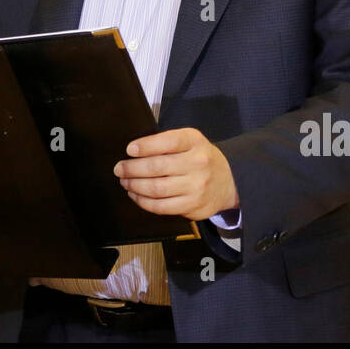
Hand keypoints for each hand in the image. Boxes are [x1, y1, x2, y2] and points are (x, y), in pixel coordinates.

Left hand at [114, 127, 237, 220]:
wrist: (230, 181)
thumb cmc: (201, 158)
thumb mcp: (190, 141)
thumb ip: (167, 142)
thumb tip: (134, 150)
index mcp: (194, 142)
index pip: (168, 141)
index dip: (145, 145)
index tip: (129, 149)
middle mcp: (197, 163)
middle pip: (157, 167)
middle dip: (132, 169)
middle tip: (119, 168)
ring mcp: (196, 187)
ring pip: (157, 189)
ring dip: (134, 186)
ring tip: (125, 182)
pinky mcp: (193, 207)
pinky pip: (162, 207)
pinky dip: (143, 202)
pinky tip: (136, 195)